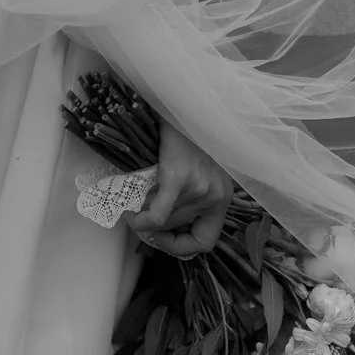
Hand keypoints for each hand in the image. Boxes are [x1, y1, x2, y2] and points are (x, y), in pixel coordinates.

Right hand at [125, 120, 232, 256]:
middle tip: (138, 218)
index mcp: (223, 197)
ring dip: (144, 219)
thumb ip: (191, 200)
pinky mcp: (179, 178)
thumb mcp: (200, 173)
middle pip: (178, 228)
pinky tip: (131, 216)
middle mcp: (215, 196)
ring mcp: (199, 189)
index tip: (162, 239)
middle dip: (155, 229)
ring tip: (132, 208)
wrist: (182, 106)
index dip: (181, 248)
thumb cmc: (188, 138)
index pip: (206, 241)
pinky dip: (141, 221)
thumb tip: (161, 230)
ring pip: (165, 221)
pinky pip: (157, 215)